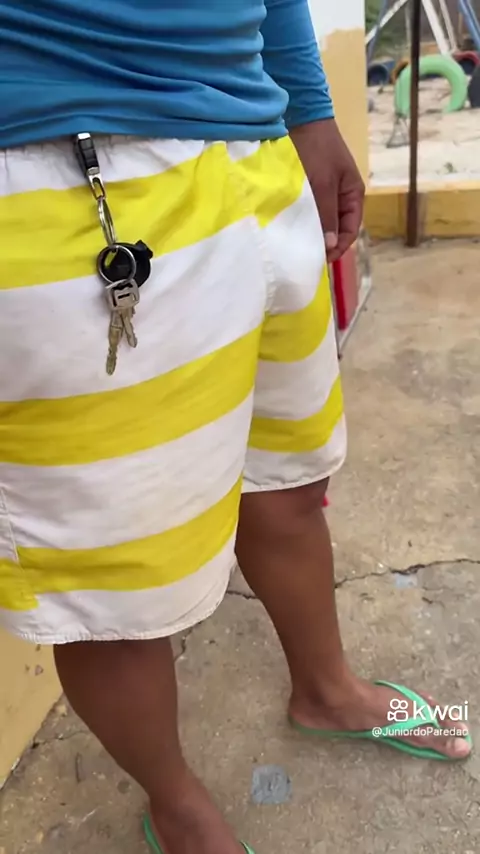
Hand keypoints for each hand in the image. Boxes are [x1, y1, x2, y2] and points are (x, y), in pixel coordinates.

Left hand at [290, 119, 364, 262]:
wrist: (303, 118)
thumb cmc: (318, 150)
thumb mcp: (323, 184)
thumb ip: (327, 215)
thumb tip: (330, 245)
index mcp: (354, 195)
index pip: (350, 231)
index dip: (337, 247)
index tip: (320, 259)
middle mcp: (343, 197)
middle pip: (336, 229)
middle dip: (324, 243)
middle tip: (305, 255)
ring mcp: (328, 193)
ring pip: (323, 222)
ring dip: (313, 232)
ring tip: (297, 244)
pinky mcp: (312, 189)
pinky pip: (311, 211)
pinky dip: (304, 221)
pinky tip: (292, 227)